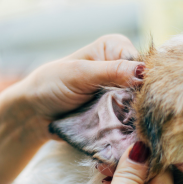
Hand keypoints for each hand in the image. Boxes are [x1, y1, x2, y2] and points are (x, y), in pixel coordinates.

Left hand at [14, 34, 143, 119]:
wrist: (34, 114)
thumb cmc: (51, 85)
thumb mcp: (80, 74)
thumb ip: (112, 71)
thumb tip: (144, 72)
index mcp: (116, 48)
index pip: (145, 62)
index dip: (148, 80)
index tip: (145, 98)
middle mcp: (123, 68)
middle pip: (147, 86)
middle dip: (144, 101)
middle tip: (138, 117)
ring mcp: (122, 93)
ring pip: (143, 106)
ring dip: (138, 117)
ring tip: (134, 128)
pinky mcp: (119, 114)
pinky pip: (133, 121)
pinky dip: (131, 128)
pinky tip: (133, 135)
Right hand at [42, 142, 182, 183]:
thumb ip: (132, 174)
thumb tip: (143, 145)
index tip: (173, 143)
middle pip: (175, 179)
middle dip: (156, 158)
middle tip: (136, 136)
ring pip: (151, 181)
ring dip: (134, 166)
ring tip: (115, 151)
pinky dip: (122, 177)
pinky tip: (104, 167)